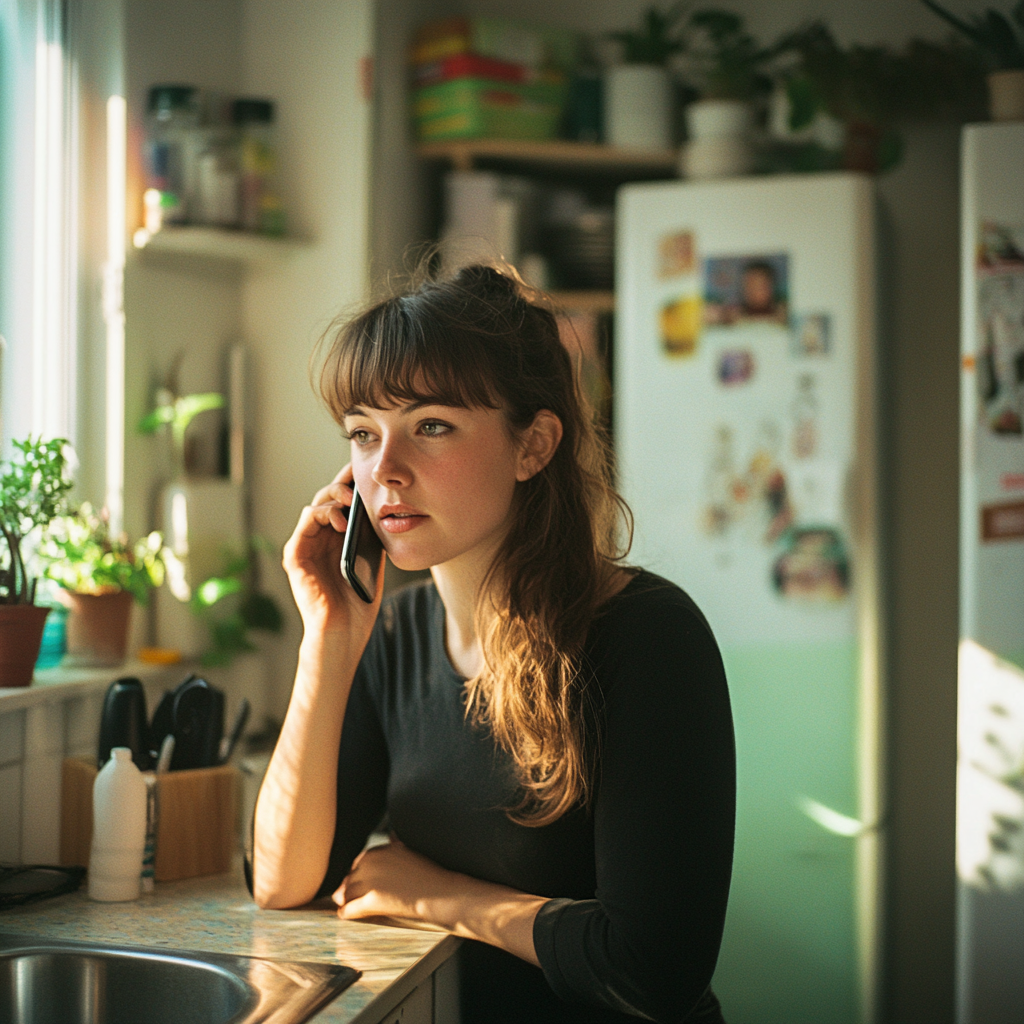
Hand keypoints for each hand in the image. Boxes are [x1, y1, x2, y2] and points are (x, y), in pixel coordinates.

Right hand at [282, 464, 382, 632]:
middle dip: (342, 485)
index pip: (340, 503)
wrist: (345, 631)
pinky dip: (322, 515)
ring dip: (333, 497)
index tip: (365, 470)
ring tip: (352, 500)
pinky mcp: (295, 556)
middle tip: (358, 479)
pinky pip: (305, 523)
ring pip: (315, 505)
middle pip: (327, 499)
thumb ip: (371, 534)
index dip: (350, 484)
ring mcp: (305, 546)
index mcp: (335, 539)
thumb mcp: (372, 559)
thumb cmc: (358, 602)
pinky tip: (341, 520)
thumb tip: (382, 506)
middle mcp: (318, 539)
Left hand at [333, 839, 459, 926]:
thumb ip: (396, 844)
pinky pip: (350, 908)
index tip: (358, 884)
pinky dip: (346, 913)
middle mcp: (371, 861)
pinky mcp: (372, 900)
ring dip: (347, 901)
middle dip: (350, 889)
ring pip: (347, 894)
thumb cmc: (428, 875)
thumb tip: (391, 835)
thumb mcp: (410, 852)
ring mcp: (371, 880)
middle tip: (348, 898)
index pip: (357, 864)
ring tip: (347, 907)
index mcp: (379, 850)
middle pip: (350, 879)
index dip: (357, 876)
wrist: (440, 894)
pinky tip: (345, 915)